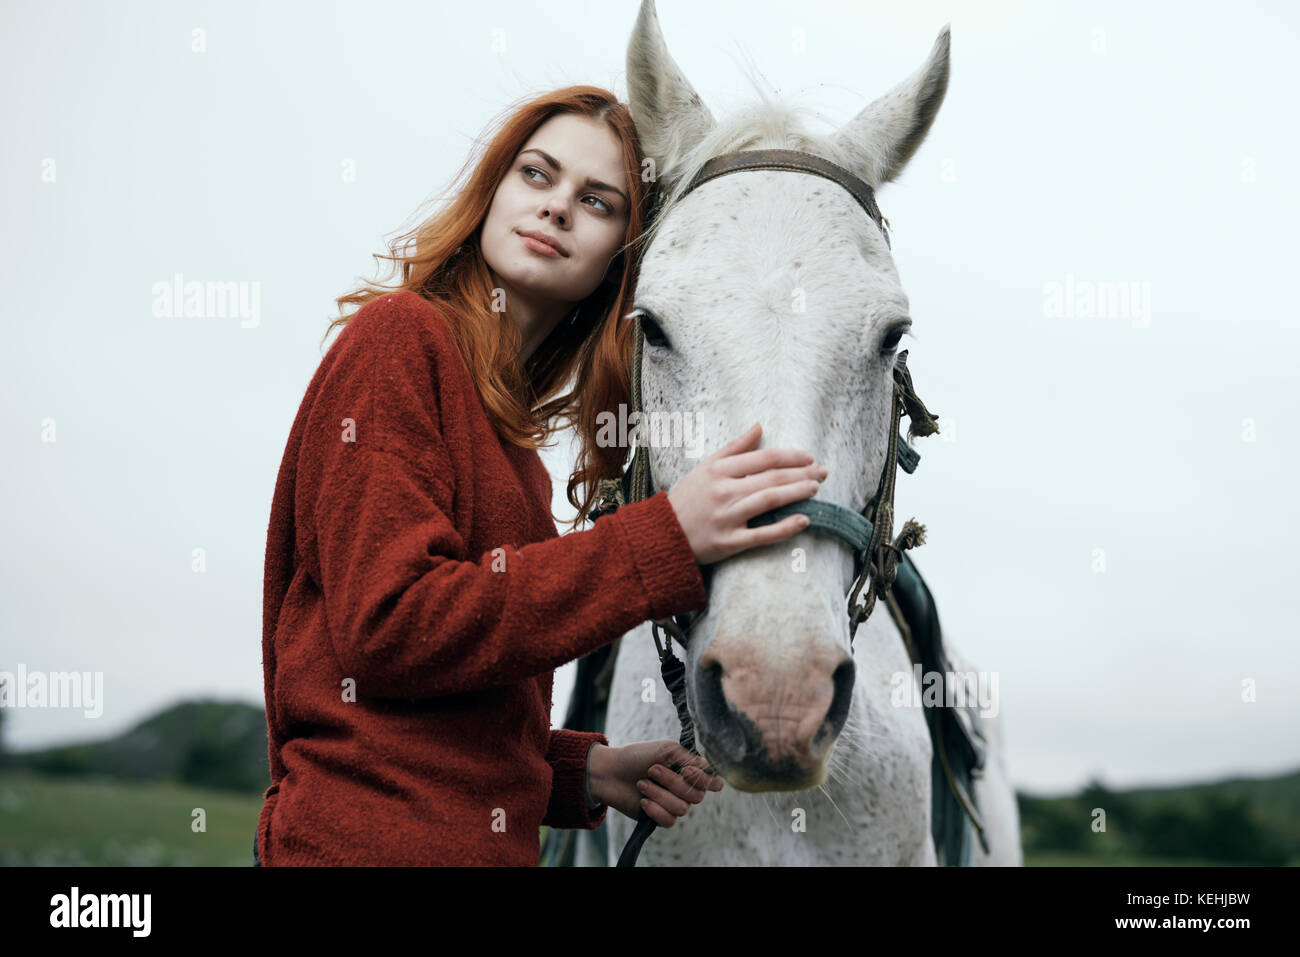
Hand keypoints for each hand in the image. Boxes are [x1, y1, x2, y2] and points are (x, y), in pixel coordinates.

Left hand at [588, 741, 723, 827]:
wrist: (610, 772)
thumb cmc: (638, 757)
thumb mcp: (665, 749)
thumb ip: (689, 758)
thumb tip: (708, 768)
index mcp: (690, 771)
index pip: (714, 782)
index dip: (706, 780)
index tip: (686, 770)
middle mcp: (685, 789)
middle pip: (697, 796)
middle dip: (672, 782)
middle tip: (652, 769)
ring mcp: (673, 804)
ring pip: (682, 809)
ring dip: (659, 794)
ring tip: (642, 783)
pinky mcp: (660, 818)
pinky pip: (670, 821)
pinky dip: (655, 810)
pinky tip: (643, 801)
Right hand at [667, 421, 827, 565]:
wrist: (662, 535)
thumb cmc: (687, 498)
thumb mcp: (705, 467)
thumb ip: (734, 447)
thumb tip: (759, 426)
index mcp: (718, 470)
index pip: (763, 458)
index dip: (790, 456)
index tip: (809, 457)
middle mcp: (723, 491)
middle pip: (771, 478)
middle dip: (802, 474)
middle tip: (823, 472)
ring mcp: (726, 517)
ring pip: (769, 501)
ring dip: (797, 493)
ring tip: (816, 489)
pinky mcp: (728, 542)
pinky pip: (762, 535)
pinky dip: (784, 528)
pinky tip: (804, 521)